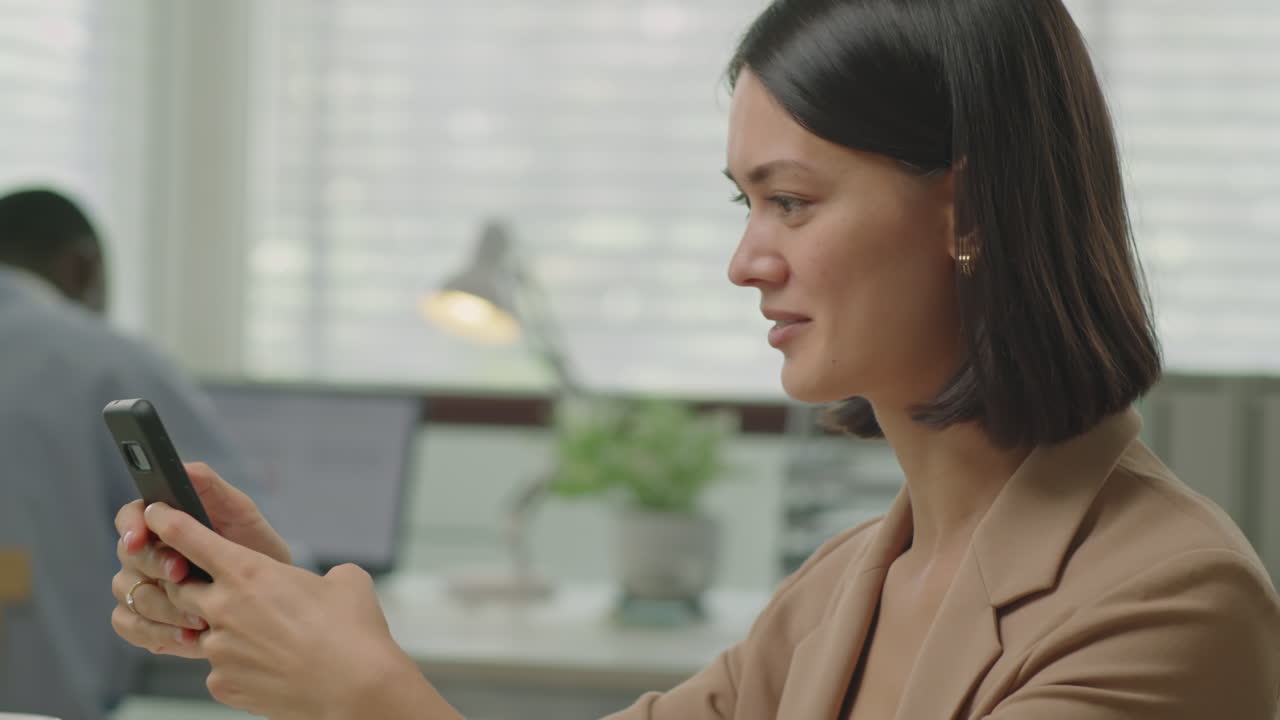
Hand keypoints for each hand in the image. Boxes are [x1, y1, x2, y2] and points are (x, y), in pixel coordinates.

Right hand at [111, 462, 290, 657]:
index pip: (130, 516)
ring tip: (200, 616)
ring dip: (164, 605)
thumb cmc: (255, 547)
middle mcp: (145, 553)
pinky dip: (156, 632)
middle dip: (155, 565)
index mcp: (163, 522)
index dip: (131, 526)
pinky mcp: (144, 620)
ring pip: (129, 594)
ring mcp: (141, 586)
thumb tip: (184, 468)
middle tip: (183, 574)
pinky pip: (129, 625)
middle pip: (128, 557)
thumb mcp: (241, 515)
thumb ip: (212, 489)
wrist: (273, 596)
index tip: (142, 537)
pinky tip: (189, 638)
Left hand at [143, 502, 431, 718]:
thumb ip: (323, 575)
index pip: (192, 539)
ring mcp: (219, 650)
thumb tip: (328, 582)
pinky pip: (218, 670)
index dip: (169, 522)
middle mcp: (224, 609)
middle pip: (179, 588)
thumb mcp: (345, 581)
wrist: (356, 687)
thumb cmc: (352, 632)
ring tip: (262, 637)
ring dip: (222, 630)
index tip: (155, 514)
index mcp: (249, 573)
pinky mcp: (223, 684)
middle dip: (187, 585)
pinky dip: (236, 665)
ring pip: (201, 632)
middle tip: (216, 588)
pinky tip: (269, 666)